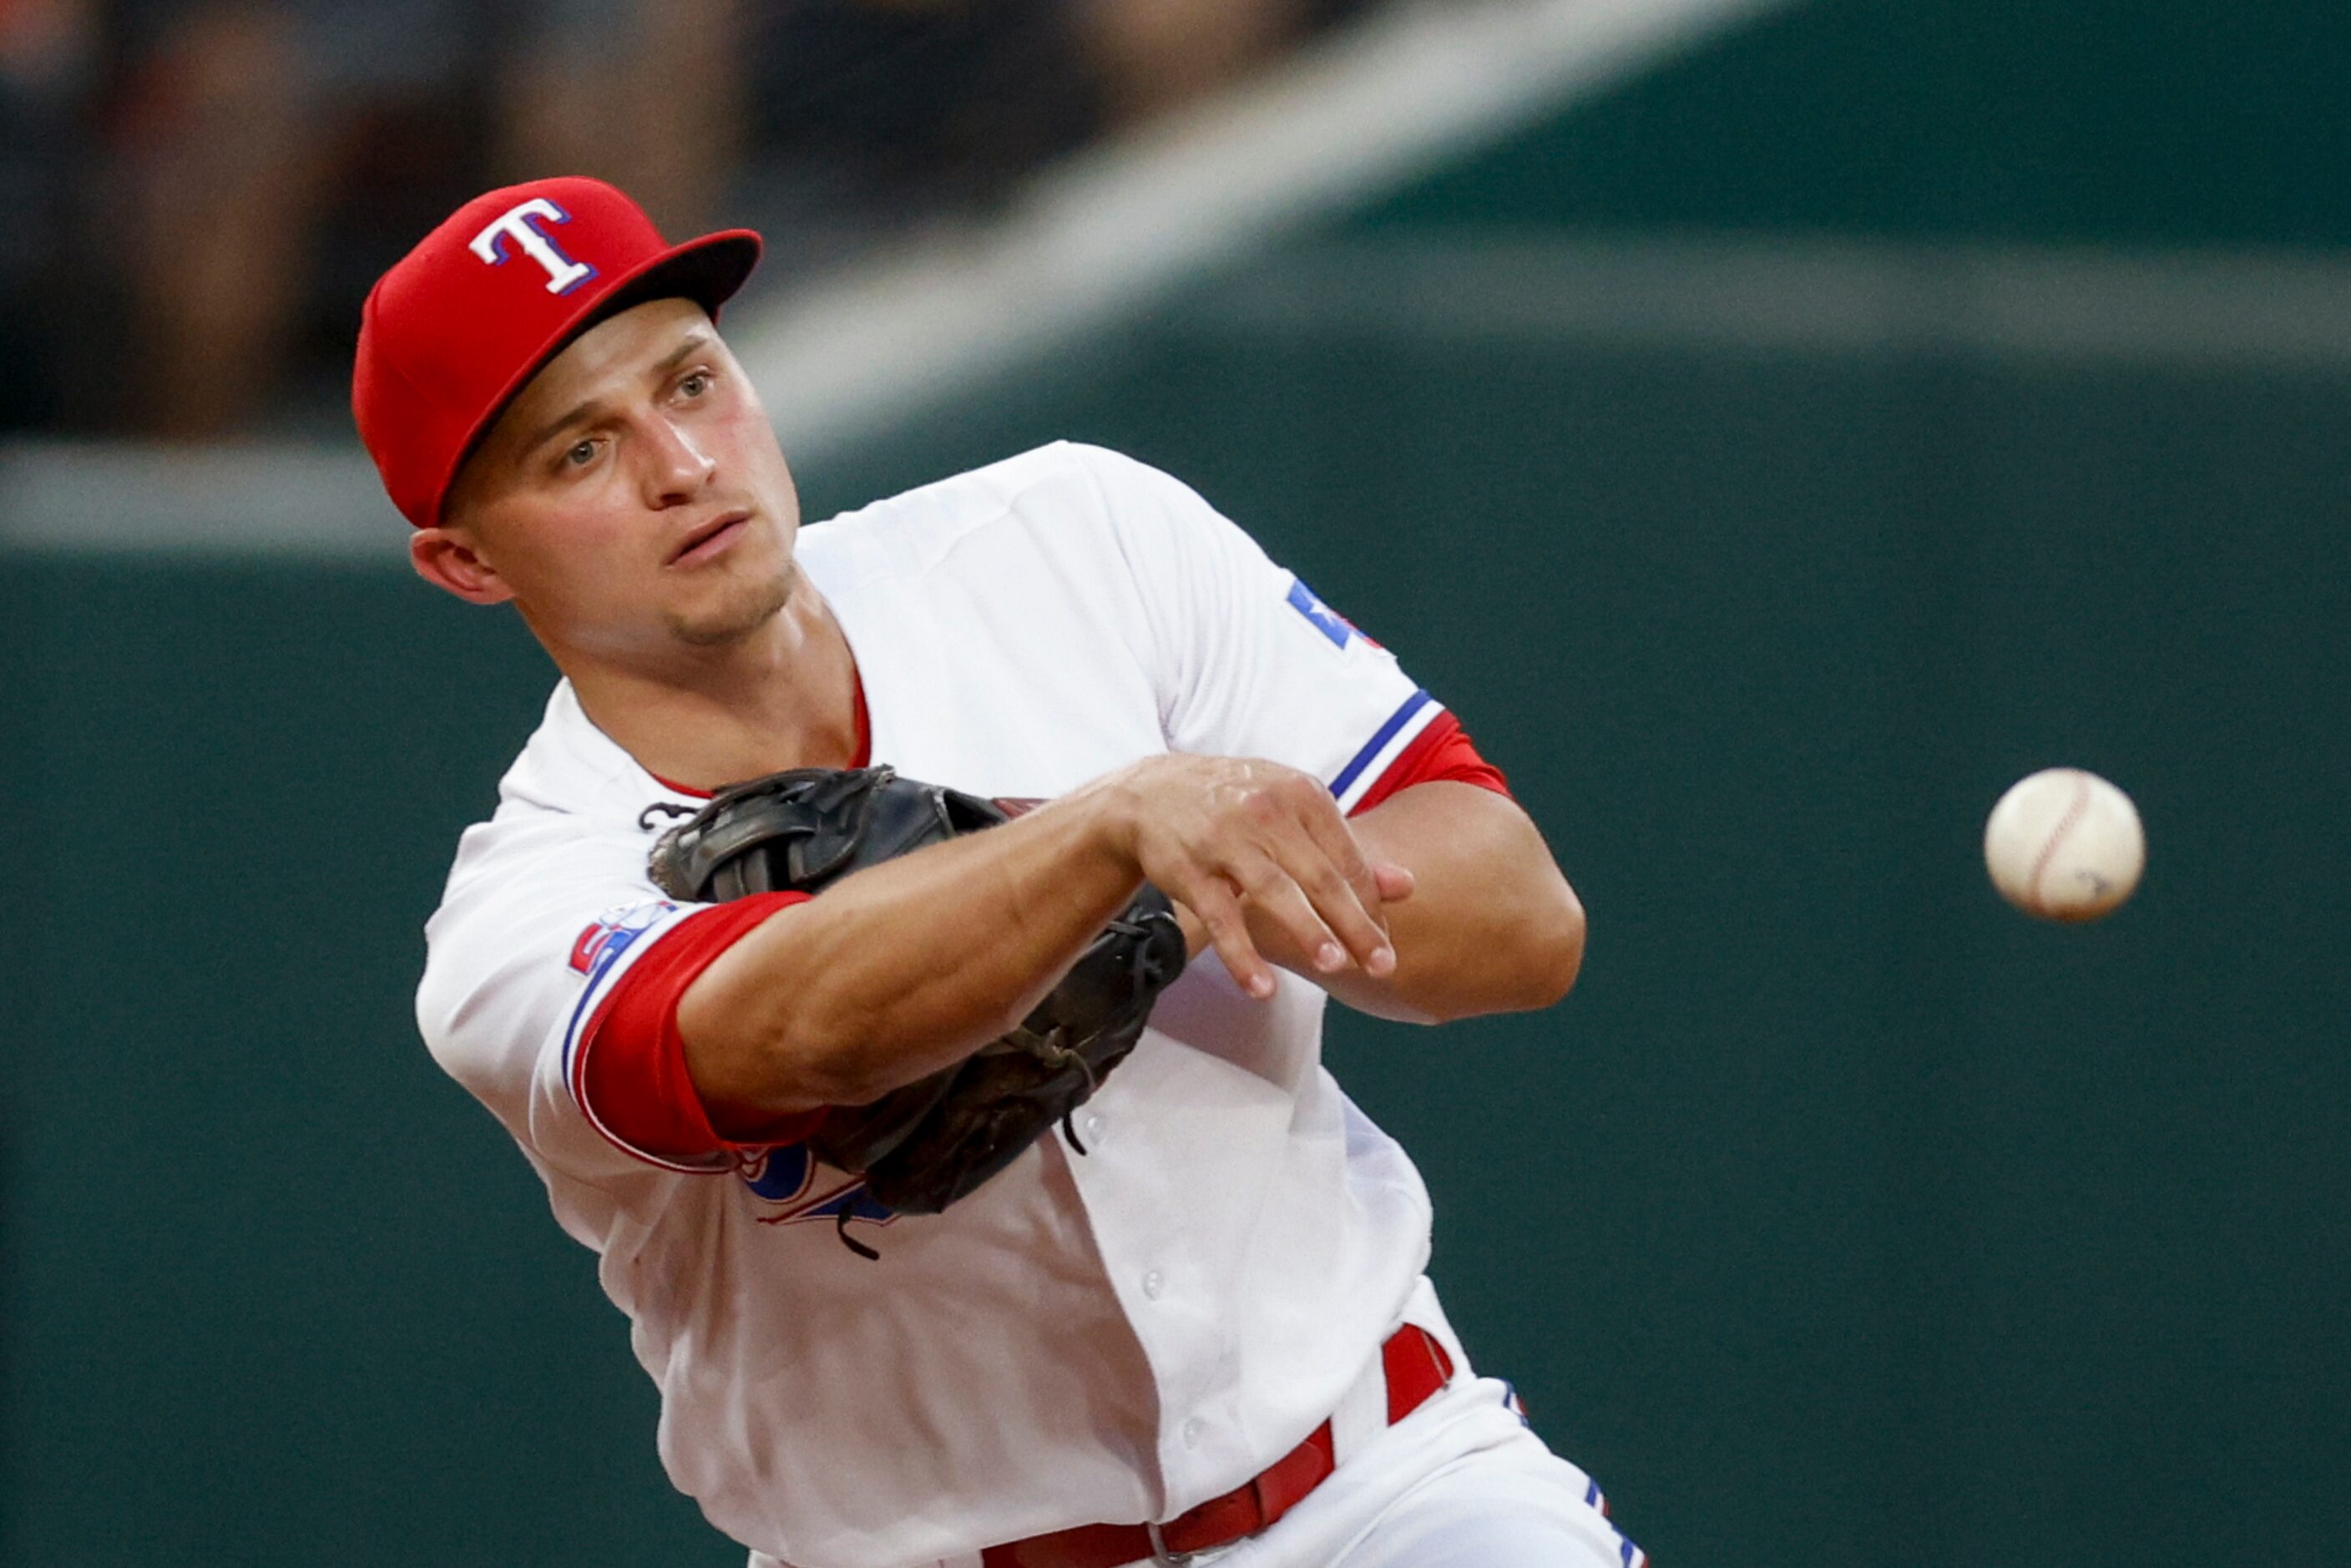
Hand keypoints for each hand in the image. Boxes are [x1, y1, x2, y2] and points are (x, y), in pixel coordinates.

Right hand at [1084, 755, 1414, 999]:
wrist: (1150, 794)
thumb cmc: (1237, 805)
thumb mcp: (1293, 811)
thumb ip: (1346, 849)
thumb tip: (1407, 886)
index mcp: (1302, 794)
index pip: (1347, 858)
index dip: (1370, 904)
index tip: (1385, 945)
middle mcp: (1267, 811)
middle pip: (1320, 876)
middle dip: (1355, 923)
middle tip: (1384, 964)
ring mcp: (1226, 841)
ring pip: (1274, 891)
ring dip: (1307, 930)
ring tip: (1336, 964)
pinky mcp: (1190, 871)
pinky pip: (1222, 919)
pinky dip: (1242, 955)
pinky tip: (1263, 988)